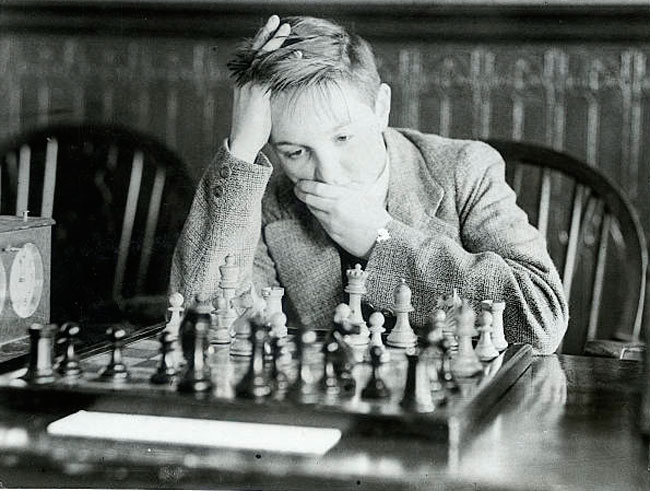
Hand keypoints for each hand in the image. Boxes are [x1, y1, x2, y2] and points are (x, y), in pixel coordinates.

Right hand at [229, 15, 290, 162]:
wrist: (243, 142)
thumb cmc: (253, 128)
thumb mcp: (260, 107)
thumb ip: (266, 94)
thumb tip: (278, 90)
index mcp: (243, 81)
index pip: (252, 56)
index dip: (261, 41)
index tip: (270, 29)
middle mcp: (244, 80)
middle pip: (256, 51)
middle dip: (267, 34)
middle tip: (276, 20)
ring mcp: (250, 85)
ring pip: (263, 58)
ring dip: (276, 42)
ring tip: (286, 30)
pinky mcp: (257, 93)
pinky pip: (272, 72)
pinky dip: (285, 62)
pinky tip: (296, 56)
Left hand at [294, 180, 391, 257]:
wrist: (382, 239)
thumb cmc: (376, 217)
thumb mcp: (363, 198)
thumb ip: (347, 191)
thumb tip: (334, 185)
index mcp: (345, 196)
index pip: (317, 188)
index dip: (305, 185)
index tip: (300, 182)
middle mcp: (336, 208)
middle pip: (310, 198)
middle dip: (301, 193)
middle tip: (297, 189)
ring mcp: (332, 222)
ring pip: (313, 210)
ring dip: (308, 203)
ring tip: (305, 198)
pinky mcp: (332, 234)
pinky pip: (320, 222)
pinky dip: (317, 214)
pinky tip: (318, 211)